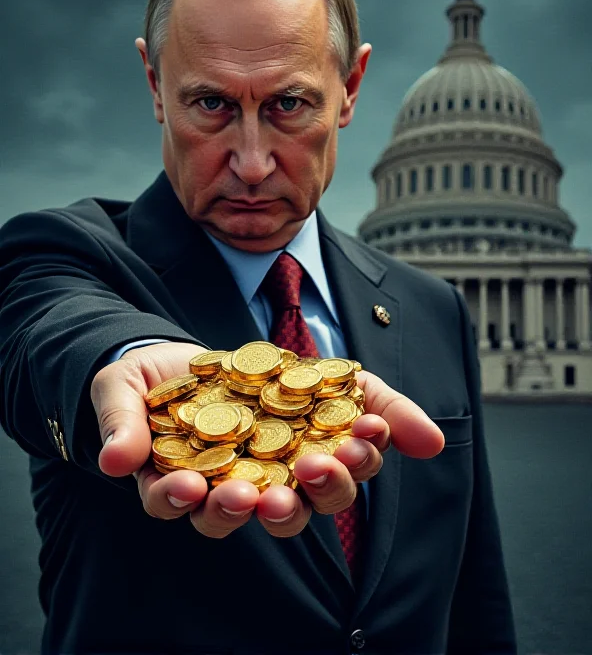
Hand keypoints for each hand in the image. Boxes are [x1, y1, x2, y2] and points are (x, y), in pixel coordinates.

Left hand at [92, 345, 444, 538]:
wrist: (176, 357)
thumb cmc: (257, 370)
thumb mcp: (330, 372)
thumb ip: (382, 401)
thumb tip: (436, 444)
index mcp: (310, 456)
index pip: (346, 470)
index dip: (360, 458)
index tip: (369, 434)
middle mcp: (269, 481)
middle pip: (302, 507)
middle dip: (313, 493)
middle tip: (315, 469)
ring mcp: (216, 483)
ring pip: (236, 517)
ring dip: (240, 511)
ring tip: (242, 494)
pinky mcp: (165, 480)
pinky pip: (168, 502)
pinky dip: (173, 498)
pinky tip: (181, 483)